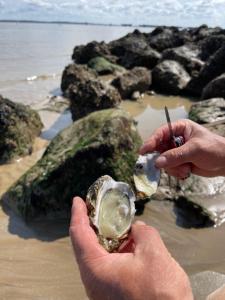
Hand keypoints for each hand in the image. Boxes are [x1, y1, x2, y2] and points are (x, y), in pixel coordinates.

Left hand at [70, 197, 192, 299]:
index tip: (78, 200)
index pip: (79, 234)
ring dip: (109, 237)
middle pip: (86, 244)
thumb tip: (137, 229)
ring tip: (118, 221)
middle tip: (99, 207)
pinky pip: (110, 266)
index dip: (78, 214)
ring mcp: (103, 289)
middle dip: (93, 223)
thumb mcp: (154, 254)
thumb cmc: (160, 294)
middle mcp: (94, 280)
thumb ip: (144, 233)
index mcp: (95, 269)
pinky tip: (130, 242)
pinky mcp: (114, 293)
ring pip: (100, 256)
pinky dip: (117, 250)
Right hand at [140, 119, 224, 177]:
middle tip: (163, 166)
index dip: (151, 141)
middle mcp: (175, 139)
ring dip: (172, 167)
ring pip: (163, 161)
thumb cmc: (214, 149)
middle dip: (163, 159)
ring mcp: (176, 151)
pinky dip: (176, 172)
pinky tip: (186, 172)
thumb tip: (157, 163)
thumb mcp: (195, 150)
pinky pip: (169, 168)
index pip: (161, 133)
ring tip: (185, 169)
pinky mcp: (178, 162)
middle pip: (159, 148)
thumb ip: (176, 156)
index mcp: (180, 128)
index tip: (143, 151)